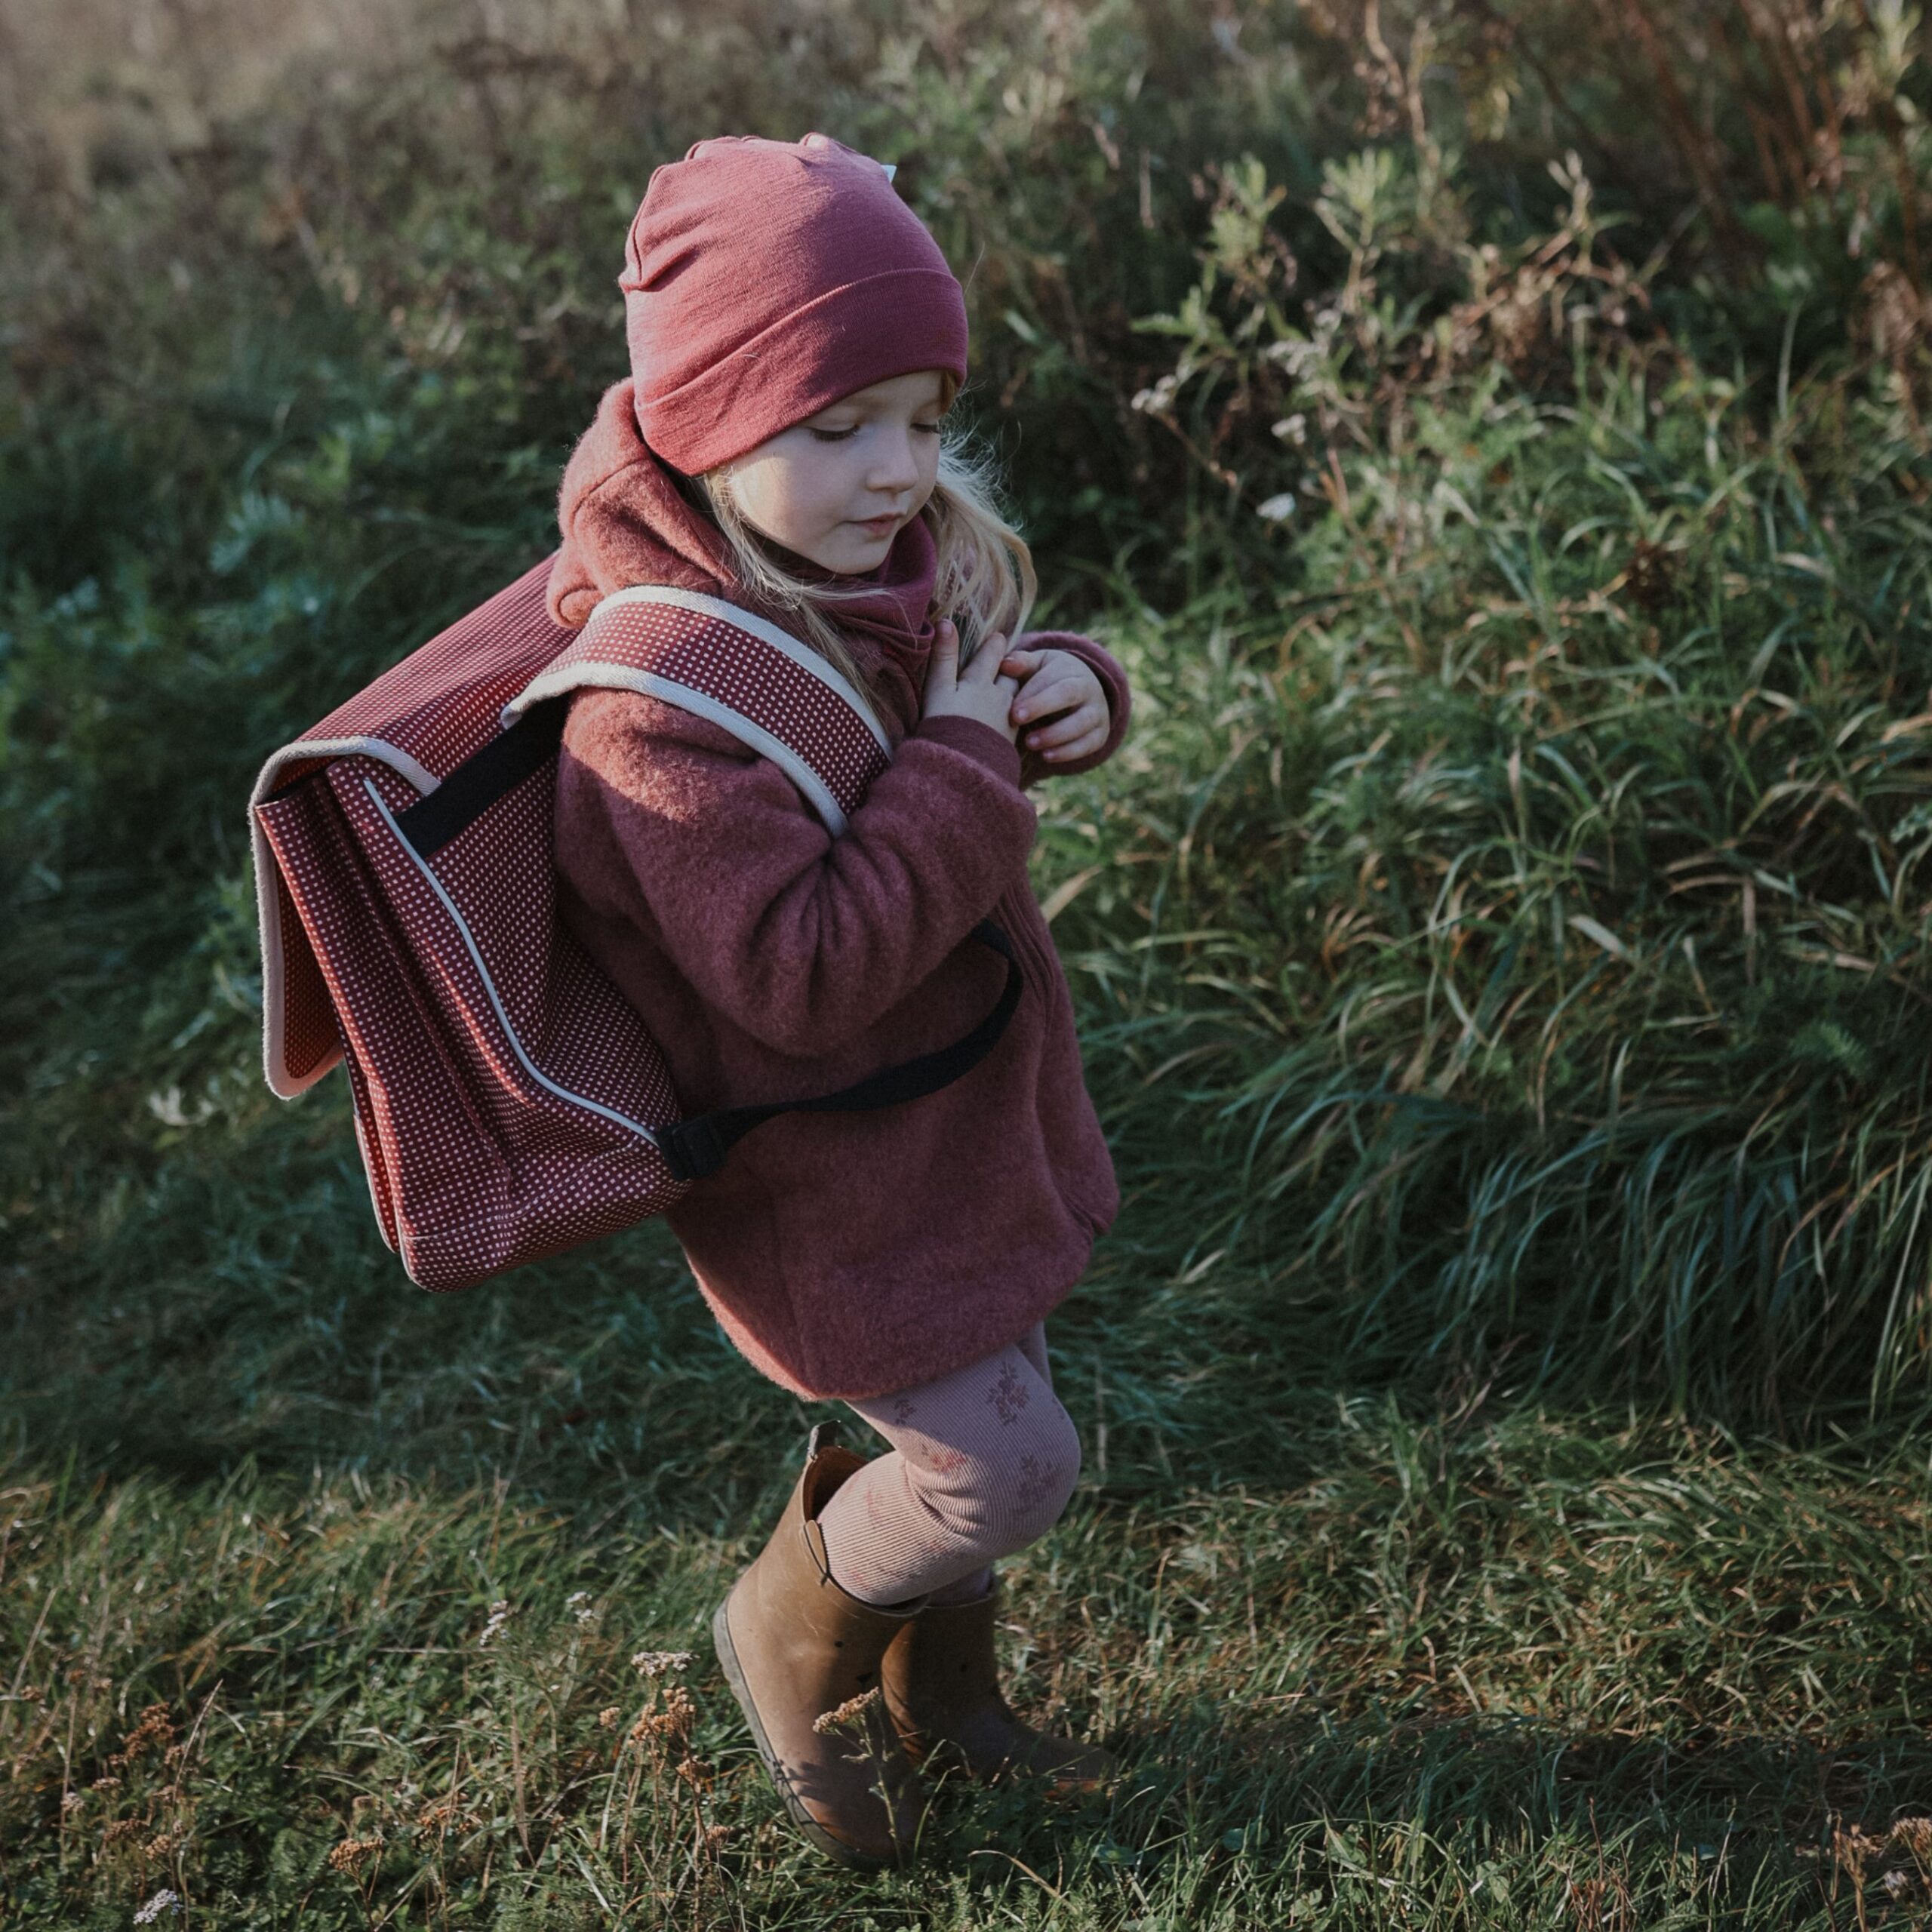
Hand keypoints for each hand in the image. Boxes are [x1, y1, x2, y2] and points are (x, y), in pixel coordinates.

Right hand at [922, 619, 1019, 743]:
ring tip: (1006, 695)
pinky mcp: (1008, 745)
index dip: (995, 645)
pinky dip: (1011, 719)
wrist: (965, 768)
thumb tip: (945, 622)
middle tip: (1008, 664)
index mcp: (981, 682)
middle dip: (1009, 669)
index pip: (992, 655)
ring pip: (1015, 700)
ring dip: (1012, 695)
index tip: (999, 637)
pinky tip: (1004, 725)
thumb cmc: (946, 725)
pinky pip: (1015, 725)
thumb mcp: (939, 689)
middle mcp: (999, 698)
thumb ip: (943, 657)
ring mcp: (1007, 722)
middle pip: (1010, 677)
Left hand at [999, 647, 1109, 764]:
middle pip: (1069, 693)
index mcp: (1070, 667)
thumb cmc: (1047, 680)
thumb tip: (1005, 665)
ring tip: (1030, 743)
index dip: (1031, 694)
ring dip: (1054, 734)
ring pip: (1082, 722)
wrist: (1079, 696)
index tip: (1011, 709)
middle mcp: (1088, 687)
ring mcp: (1098, 711)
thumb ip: (1020, 664)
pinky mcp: (1100, 734)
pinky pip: (1088, 744)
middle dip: (1042, 706)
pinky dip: (1068, 752)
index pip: (1051, 678)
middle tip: (1016, 719)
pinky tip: (1046, 756)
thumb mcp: (1035, 667)